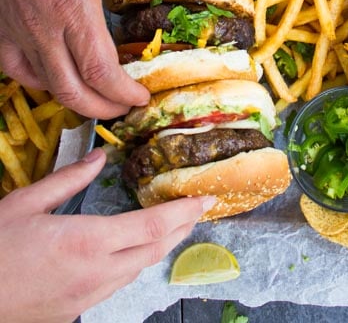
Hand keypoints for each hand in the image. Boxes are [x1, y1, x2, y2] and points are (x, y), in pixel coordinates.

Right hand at [0, 0, 155, 117]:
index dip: (124, 94)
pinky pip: (15, 68)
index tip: (141, 97)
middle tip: (124, 107)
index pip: (100, 71)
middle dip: (103, 110)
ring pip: (44, 85)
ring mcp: (14, 27)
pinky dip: (40, 81)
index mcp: (72, 2)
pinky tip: (54, 75)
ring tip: (96, 95)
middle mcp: (41, 24)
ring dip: (74, 99)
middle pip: (72, 92)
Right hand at [0, 148, 213, 322]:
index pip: (152, 227)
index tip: (206, 199)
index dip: (184, 212)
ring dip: (160, 246)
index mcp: (86, 242)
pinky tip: (132, 250)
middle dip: (182, 227)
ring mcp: (86, 296)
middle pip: (154, 250)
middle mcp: (95, 273)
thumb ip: (67, 179)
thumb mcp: (24, 204)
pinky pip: (116, 284)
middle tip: (199, 207)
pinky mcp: (74, 311)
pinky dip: (134, 263)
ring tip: (173, 224)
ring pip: (138, 270)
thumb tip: (98, 156)